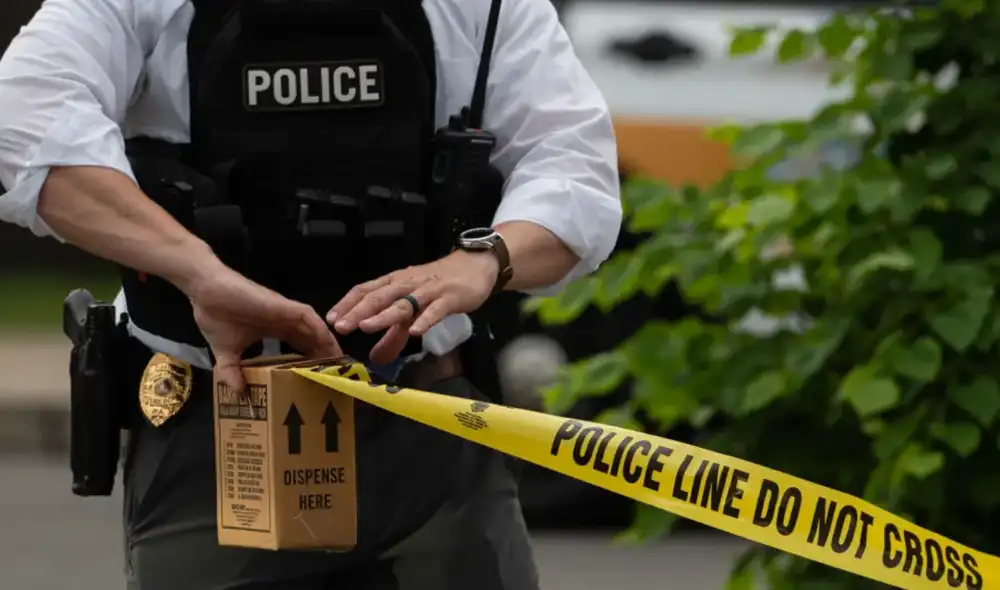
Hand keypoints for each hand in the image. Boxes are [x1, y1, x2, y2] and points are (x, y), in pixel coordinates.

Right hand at [185, 261, 342, 391]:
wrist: (204, 291)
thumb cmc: (215, 316)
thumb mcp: (225, 353)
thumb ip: (232, 372)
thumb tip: (239, 394)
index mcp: (272, 330)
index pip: (299, 347)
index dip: (311, 360)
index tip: (321, 377)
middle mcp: (283, 321)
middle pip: (311, 339)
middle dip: (325, 355)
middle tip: (337, 374)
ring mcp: (284, 312)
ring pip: (314, 328)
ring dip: (327, 343)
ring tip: (338, 362)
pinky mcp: (282, 305)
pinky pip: (307, 317)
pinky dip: (318, 328)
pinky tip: (327, 343)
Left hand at [327, 251, 498, 363]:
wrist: (475, 266)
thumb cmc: (439, 286)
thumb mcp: (413, 309)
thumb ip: (394, 336)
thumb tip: (375, 359)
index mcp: (395, 283)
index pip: (366, 290)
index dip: (348, 304)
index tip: (332, 320)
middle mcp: (408, 284)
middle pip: (380, 296)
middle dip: (359, 311)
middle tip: (341, 327)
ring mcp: (429, 290)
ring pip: (404, 303)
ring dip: (385, 315)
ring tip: (367, 327)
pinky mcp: (450, 298)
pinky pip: (436, 310)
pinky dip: (425, 319)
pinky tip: (416, 332)